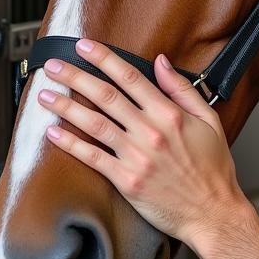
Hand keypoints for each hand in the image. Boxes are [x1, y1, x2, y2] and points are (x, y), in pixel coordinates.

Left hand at [39, 40, 244, 247]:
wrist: (212, 211)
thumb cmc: (213, 169)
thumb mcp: (210, 120)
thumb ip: (183, 90)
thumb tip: (162, 63)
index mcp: (170, 115)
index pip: (130, 78)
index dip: (104, 59)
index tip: (84, 47)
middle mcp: (151, 132)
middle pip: (105, 96)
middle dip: (76, 77)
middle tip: (55, 65)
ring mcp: (137, 157)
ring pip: (94, 124)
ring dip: (66, 107)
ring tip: (46, 94)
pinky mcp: (126, 181)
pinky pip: (92, 158)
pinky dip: (71, 144)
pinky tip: (54, 133)